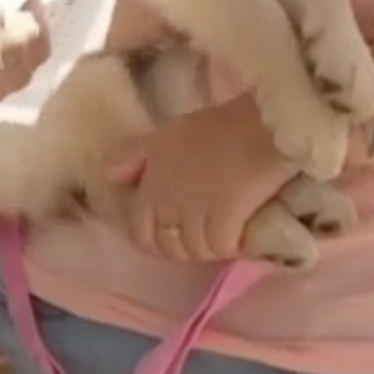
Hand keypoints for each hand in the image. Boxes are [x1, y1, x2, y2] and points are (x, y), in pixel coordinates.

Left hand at [119, 97, 298, 263]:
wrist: (263, 122)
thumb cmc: (219, 124)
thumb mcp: (168, 133)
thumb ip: (137, 157)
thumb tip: (110, 177)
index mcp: (152, 182)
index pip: (140, 231)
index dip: (156, 242)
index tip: (176, 238)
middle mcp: (167, 200)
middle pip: (168, 246)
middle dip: (184, 250)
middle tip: (204, 240)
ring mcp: (195, 210)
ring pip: (196, 251)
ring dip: (210, 250)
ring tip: (225, 239)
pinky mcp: (225, 218)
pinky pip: (221, 248)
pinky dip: (230, 248)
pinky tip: (240, 240)